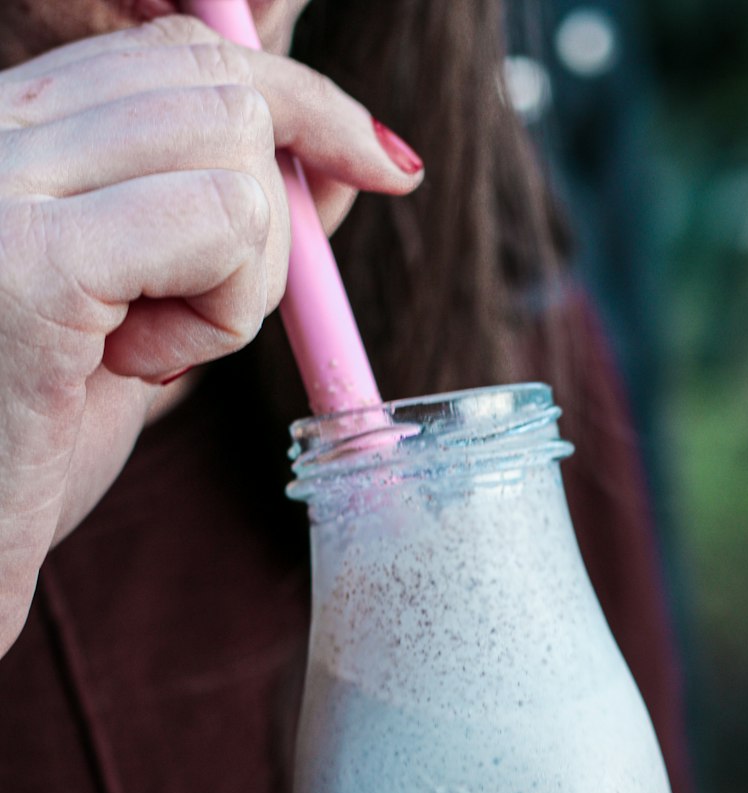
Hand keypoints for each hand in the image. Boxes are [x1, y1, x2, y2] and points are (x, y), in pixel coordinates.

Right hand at [0, 14, 422, 651]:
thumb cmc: (19, 454)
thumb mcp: (133, 318)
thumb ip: (213, 235)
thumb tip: (339, 166)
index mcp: (0, 132)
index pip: (176, 51)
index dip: (295, 97)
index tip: (378, 159)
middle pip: (218, 84)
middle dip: (272, 213)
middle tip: (207, 321)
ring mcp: (0, 184)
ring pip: (231, 144)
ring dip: (238, 277)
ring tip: (140, 353)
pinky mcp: (34, 260)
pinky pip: (222, 224)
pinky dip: (220, 314)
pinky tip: (135, 365)